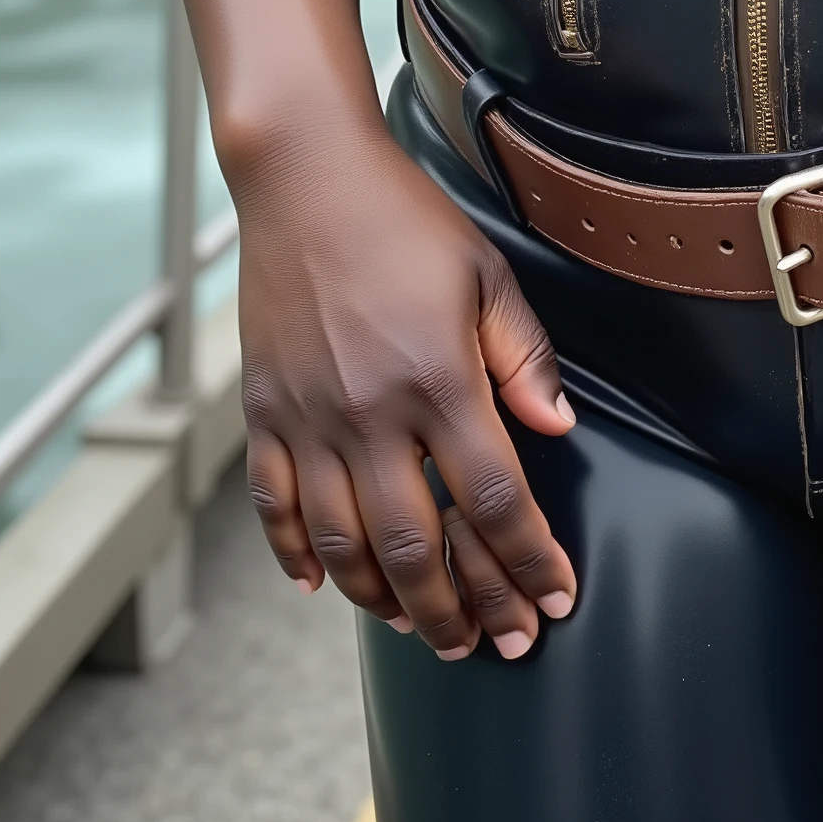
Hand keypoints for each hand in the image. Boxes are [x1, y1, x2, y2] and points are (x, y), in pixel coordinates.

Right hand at [235, 120, 578, 661]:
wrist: (305, 177)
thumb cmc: (404, 220)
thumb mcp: (486, 275)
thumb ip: (522, 357)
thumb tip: (558, 431)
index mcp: (438, 378)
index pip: (492, 499)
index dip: (528, 560)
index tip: (553, 597)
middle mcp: (370, 411)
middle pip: (416, 547)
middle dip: (459, 611)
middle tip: (492, 644)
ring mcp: (309, 417)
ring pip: (343, 546)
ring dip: (384, 602)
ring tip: (421, 629)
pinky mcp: (264, 411)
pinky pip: (276, 506)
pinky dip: (296, 556)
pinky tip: (321, 587)